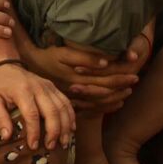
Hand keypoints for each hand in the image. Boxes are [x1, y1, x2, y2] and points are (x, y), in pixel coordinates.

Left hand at [0, 61, 73, 150]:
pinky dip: (71, 116)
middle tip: (51, 147)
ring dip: (65, 126)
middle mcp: (38, 88)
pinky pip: (66, 102)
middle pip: (52, 112)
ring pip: (62, 108)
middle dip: (54, 132)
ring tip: (63, 142)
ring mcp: (48, 87)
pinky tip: (71, 129)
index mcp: (22, 91)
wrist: (6, 65)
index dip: (34, 132)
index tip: (33, 145)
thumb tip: (7, 137)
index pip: (32, 114)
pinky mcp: (54, 87)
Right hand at [21, 40, 135, 113]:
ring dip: (115, 96)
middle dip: (121, 84)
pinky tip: (116, 104)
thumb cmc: (47, 57)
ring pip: (99, 100)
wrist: (27, 69)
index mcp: (78, 76)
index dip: (120, 73)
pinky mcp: (70, 102)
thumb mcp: (63, 54)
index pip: (105, 76)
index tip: (134, 67)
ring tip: (128, 92)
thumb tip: (107, 62)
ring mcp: (74, 97)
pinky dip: (105, 107)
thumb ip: (86, 58)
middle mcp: (78, 88)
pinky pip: (91, 109)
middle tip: (135, 79)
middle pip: (104, 89)